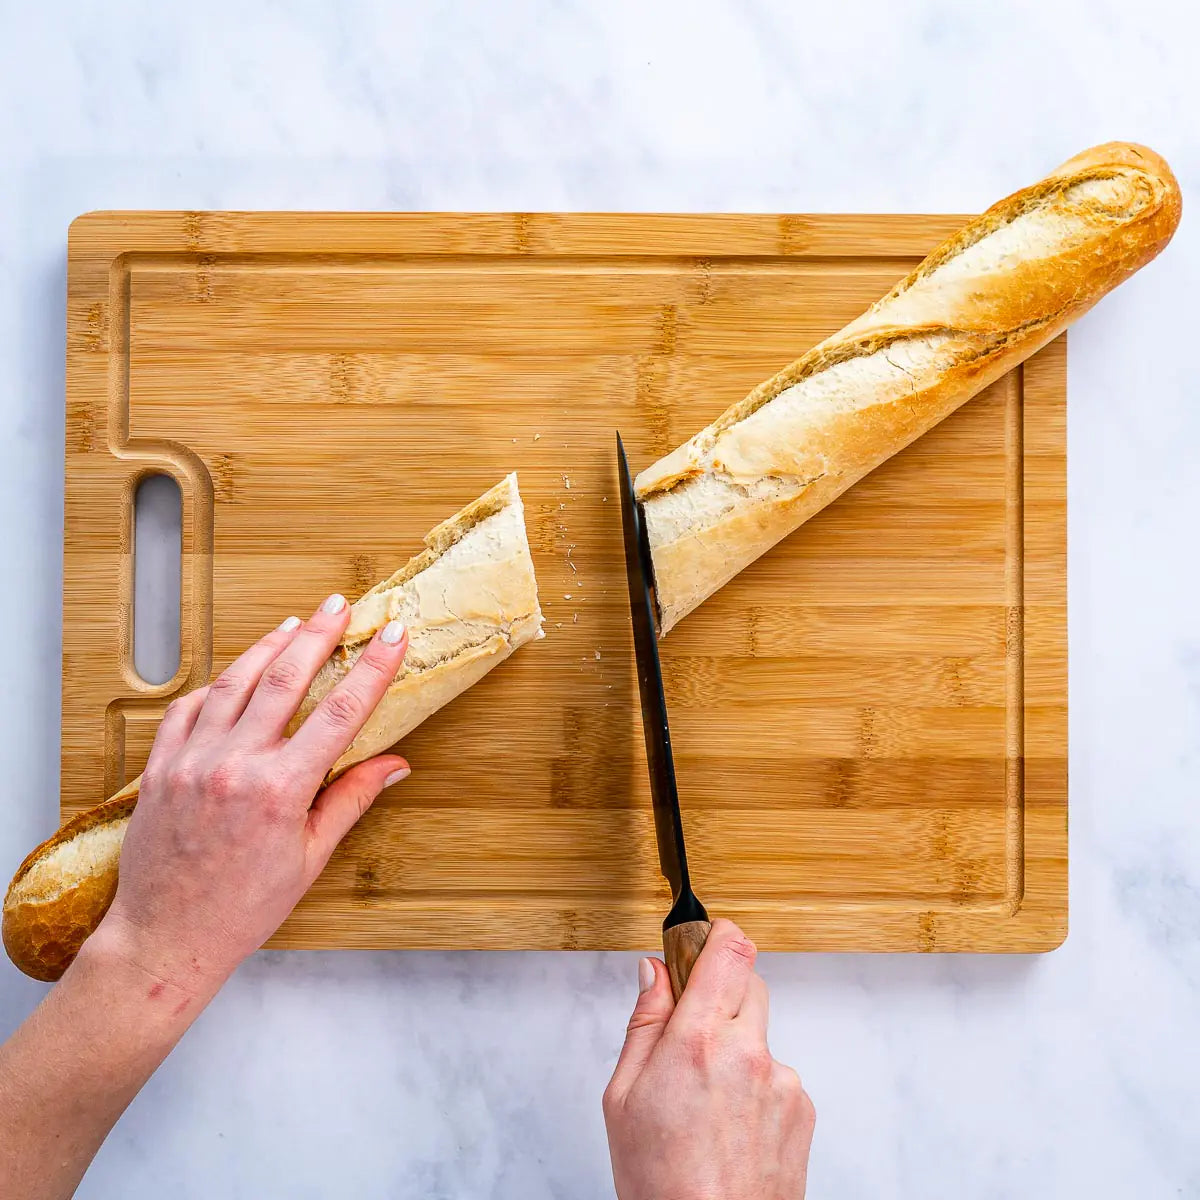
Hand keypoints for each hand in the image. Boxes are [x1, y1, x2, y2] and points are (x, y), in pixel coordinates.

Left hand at [93, 593, 410, 1000]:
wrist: (166, 939)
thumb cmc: (242, 909)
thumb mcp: (310, 859)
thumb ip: (350, 800)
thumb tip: (395, 764)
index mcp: (280, 792)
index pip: (339, 713)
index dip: (371, 669)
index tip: (391, 636)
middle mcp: (234, 767)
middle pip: (284, 680)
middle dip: (318, 636)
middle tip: (340, 605)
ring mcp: (192, 763)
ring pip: (234, 683)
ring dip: (268, 647)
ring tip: (294, 624)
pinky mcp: (161, 768)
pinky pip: (188, 709)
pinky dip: (215, 684)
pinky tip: (236, 672)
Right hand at [603, 919, 814, 1199]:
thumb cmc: (661, 1182)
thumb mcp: (623, 1097)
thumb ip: (645, 1023)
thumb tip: (655, 973)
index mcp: (698, 1041)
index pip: (729, 951)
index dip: (718, 933)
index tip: (703, 937)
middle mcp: (748, 1053)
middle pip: (749, 983)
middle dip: (721, 993)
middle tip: (692, 1030)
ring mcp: (782, 1081)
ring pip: (760, 1033)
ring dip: (737, 1046)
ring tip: (706, 1101)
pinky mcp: (803, 1108)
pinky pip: (776, 1074)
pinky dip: (755, 1085)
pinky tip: (730, 1123)